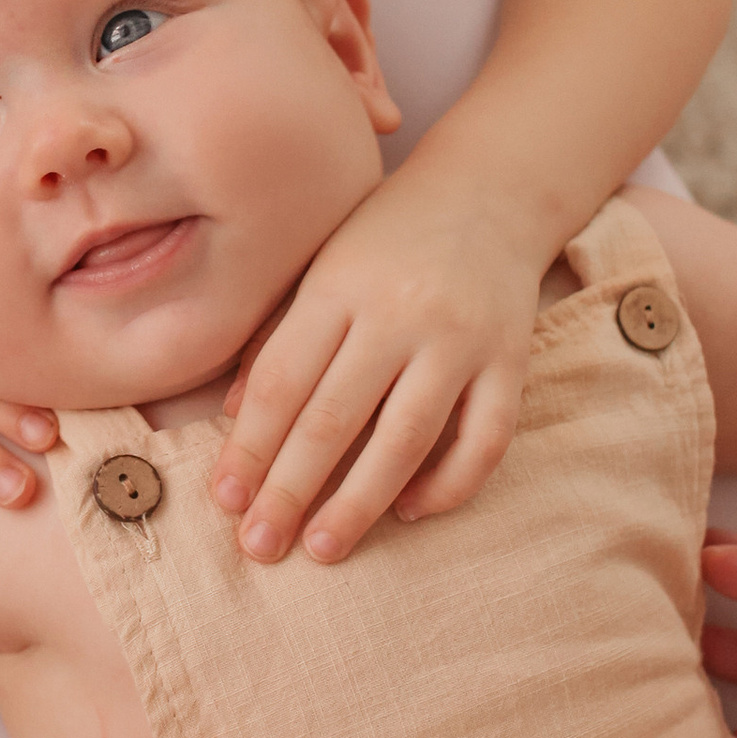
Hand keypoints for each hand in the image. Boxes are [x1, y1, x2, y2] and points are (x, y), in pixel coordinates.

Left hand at [207, 170, 540, 564]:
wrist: (491, 190)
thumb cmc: (387, 235)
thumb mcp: (320, 266)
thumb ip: (279, 337)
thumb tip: (233, 419)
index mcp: (339, 286)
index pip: (284, 382)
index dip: (249, 448)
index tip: (225, 501)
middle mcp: (399, 313)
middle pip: (333, 418)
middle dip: (289, 491)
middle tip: (259, 546)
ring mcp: (461, 340)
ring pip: (405, 439)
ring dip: (358, 504)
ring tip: (321, 548)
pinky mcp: (511, 362)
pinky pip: (484, 441)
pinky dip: (448, 485)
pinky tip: (409, 511)